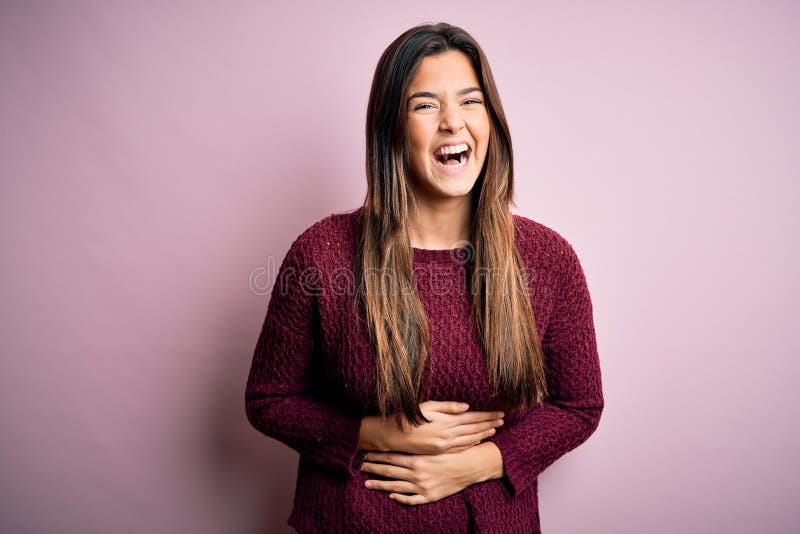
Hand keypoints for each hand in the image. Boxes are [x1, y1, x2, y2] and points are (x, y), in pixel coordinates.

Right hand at [359, 400, 503, 454]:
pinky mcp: (440, 451)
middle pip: (474, 429)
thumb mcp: (427, 406)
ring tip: (495, 430)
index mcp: (447, 422)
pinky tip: (478, 441)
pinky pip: (460, 448)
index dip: (487, 415)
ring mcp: (445, 445)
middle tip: (503, 420)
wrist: (394, 437)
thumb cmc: (409, 417)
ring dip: (483, 434)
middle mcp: (448, 435)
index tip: (500, 413)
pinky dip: (471, 444)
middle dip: (490, 424)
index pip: (473, 418)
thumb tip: (467, 407)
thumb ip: (448, 407)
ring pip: (470, 439)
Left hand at [360, 442, 502, 504]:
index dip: (377, 456)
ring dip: (379, 485)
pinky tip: (390, 496)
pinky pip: (411, 500)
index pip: (391, 457)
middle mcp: (416, 474)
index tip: (366, 454)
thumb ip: (421, 437)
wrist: (470, 466)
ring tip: (366, 483)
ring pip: (395, 487)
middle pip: (389, 472)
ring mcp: (421, 487)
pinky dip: (399, 498)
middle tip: (360, 466)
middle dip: (373, 469)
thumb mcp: (437, 440)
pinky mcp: (429, 496)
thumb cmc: (453, 450)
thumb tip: (408, 430)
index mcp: (417, 459)